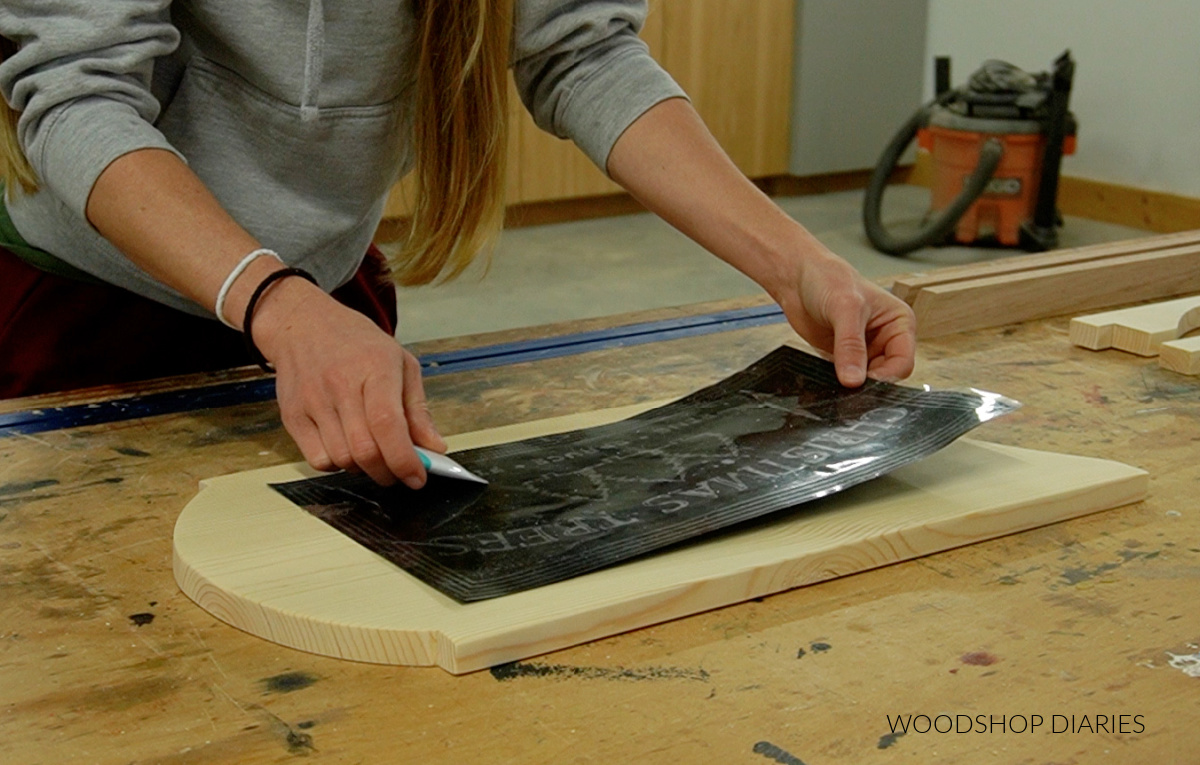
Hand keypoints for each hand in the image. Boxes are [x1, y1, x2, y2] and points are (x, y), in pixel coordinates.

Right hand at [250, 277, 445, 486]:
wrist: (302, 325)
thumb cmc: (356, 343)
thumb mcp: (400, 363)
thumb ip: (418, 409)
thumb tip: (435, 447)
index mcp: (374, 367)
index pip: (388, 423)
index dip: (405, 459)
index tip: (418, 477)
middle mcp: (340, 385)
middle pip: (365, 450)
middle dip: (388, 472)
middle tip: (399, 471)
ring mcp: (312, 402)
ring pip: (342, 460)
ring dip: (364, 469)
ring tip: (373, 452)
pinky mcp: (292, 416)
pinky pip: (317, 460)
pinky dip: (337, 465)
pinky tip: (346, 447)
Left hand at [769, 243, 915, 386]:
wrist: (797, 277)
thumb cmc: (828, 279)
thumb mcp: (845, 308)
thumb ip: (850, 345)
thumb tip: (854, 380)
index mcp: (899, 323)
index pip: (903, 362)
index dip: (886, 376)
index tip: (863, 382)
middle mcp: (886, 338)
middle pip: (887, 375)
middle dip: (868, 382)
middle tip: (847, 386)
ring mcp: (864, 349)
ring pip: (865, 380)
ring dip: (852, 384)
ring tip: (835, 381)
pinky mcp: (843, 357)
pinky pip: (846, 378)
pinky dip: (837, 383)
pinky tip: (827, 379)